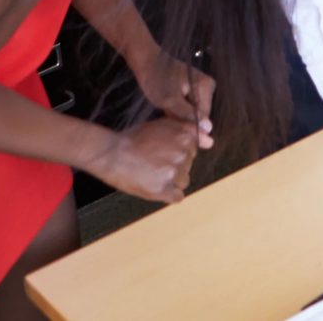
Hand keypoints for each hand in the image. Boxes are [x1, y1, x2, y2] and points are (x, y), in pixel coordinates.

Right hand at [85, 115, 205, 203]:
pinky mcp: (163, 190)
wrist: (112, 153)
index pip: (191, 151)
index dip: (176, 152)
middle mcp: (184, 155)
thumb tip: (211, 142)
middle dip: (174, 166)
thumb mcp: (163, 124)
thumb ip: (188, 130)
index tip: (162, 153)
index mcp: (186, 138)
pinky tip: (155, 187)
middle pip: (187, 167)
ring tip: (151, 175)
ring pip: (183, 182)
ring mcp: (174, 173)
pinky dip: (168, 195)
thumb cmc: (134, 138)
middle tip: (153, 164)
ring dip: (171, 181)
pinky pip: (177, 197)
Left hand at [133, 46, 214, 133]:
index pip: (204, 116)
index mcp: (206, 86)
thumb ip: (188, 114)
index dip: (189, 126)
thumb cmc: (155, 79)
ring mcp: (200, 85)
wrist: (145, 60)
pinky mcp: (191, 87)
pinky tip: (167, 110)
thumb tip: (208, 128)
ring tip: (166, 114)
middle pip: (200, 113)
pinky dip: (178, 109)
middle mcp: (207, 85)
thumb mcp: (170, 100)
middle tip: (167, 121)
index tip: (173, 129)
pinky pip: (189, 104)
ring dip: (180, 115)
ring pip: (193, 110)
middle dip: (184, 120)